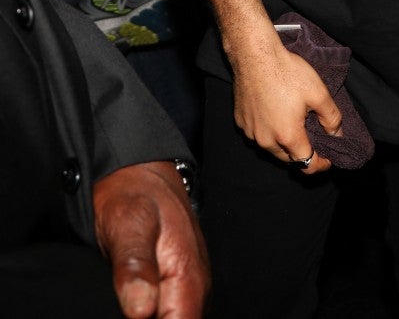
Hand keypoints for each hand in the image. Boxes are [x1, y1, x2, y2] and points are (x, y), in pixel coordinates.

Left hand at [93, 160, 208, 318]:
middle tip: (127, 299)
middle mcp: (196, 285)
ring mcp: (189, 285)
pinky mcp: (178, 284)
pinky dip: (156, 314)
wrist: (138, 169)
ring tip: (128, 297)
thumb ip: (135, 266)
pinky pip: (172, 312)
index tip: (132, 312)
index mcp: (189, 275)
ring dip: (155, 318)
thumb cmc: (133, 193)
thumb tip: (141, 310)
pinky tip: (134, 305)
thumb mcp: (128, 224)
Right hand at [231, 38, 342, 174]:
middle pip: (288, 159)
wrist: (255, 56)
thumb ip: (331, 118)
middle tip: (313, 138)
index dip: (320, 165)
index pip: (306, 164)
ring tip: (294, 124)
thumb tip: (337, 134)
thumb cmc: (287, 72)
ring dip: (284, 143)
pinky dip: (268, 131)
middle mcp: (266, 140)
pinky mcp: (241, 121)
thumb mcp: (318, 93)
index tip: (328, 160)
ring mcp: (251, 132)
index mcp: (288, 136)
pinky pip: (257, 134)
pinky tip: (274, 114)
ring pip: (271, 148)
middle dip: (302, 154)